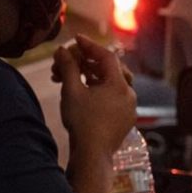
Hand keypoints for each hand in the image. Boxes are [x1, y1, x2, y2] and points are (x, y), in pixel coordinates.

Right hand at [52, 34, 134, 156]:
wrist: (93, 154)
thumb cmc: (82, 122)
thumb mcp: (71, 91)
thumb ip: (68, 67)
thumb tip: (62, 50)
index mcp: (119, 84)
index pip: (107, 56)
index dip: (90, 45)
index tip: (76, 39)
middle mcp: (129, 94)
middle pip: (110, 69)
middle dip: (87, 62)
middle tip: (69, 62)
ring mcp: (129, 107)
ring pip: (111, 83)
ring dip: (91, 77)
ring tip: (71, 79)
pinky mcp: (125, 118)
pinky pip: (113, 97)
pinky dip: (98, 90)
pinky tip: (83, 93)